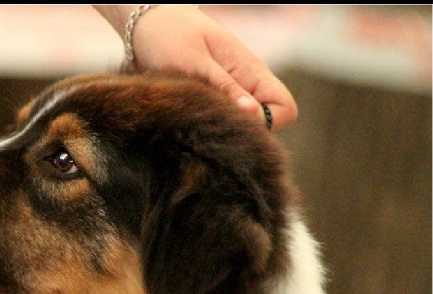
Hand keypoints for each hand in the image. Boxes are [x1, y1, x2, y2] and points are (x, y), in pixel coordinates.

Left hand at [94, 5, 297, 129]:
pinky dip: (211, 123)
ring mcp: (231, 94)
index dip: (268, 121)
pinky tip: (190, 116)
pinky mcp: (212, 101)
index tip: (236, 118)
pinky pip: (223, 121)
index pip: (286, 109)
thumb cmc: (171, 36)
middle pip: (266, 124)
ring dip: (224, 126)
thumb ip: (225, 87)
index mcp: (252, 71)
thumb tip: (252, 114)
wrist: (146, 26)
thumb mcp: (197, 62)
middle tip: (210, 118)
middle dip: (244, 129)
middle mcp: (246, 86)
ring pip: (243, 125)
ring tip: (197, 114)